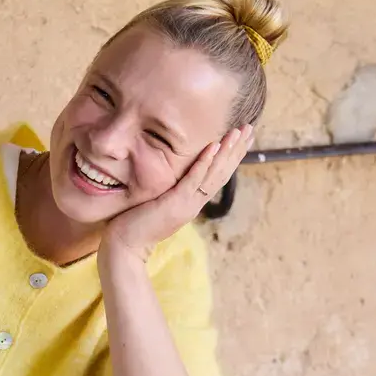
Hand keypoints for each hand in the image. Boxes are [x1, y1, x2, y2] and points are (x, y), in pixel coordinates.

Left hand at [103, 125, 253, 261]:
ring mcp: (186, 203)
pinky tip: (214, 146)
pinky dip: (204, 163)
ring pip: (213, 174)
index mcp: (192, 202)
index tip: (241, 137)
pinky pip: (193, 180)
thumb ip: (170, 192)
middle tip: (250, 128)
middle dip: (236, 149)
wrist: (125, 248)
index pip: (217, 176)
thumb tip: (173, 179)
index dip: (230, 157)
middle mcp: (194, 203)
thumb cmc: (135, 226)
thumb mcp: (159, 204)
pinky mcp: (175, 203)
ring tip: (239, 132)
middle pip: (221, 173)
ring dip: (227, 152)